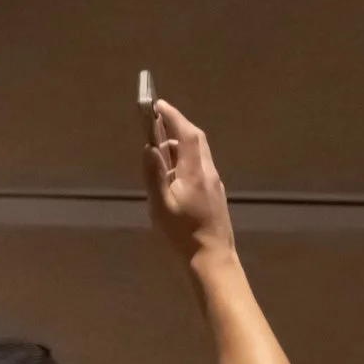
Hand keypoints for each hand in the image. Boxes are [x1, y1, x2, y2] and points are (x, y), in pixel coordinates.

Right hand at [142, 99, 235, 262]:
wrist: (212, 257)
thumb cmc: (183, 234)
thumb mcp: (161, 206)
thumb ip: (154, 176)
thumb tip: (149, 149)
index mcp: (194, 172)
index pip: (187, 134)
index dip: (174, 116)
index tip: (159, 105)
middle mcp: (208, 172)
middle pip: (196, 139)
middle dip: (178, 126)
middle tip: (158, 122)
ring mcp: (214, 182)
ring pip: (198, 153)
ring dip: (180, 145)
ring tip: (159, 153)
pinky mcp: (214, 193)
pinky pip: (199, 166)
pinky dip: (185, 160)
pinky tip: (172, 174)